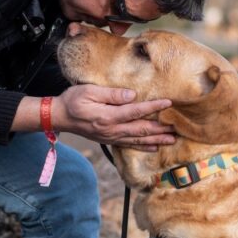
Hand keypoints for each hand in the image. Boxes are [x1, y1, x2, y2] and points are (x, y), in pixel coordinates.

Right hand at [53, 85, 174, 151]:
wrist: (59, 117)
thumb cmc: (73, 100)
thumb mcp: (89, 91)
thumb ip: (111, 94)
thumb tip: (132, 95)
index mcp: (108, 116)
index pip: (136, 111)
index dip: (153, 107)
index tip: (168, 103)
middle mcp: (112, 129)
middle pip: (141, 129)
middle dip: (161, 129)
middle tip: (178, 128)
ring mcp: (111, 136)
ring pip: (138, 139)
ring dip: (157, 140)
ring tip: (172, 140)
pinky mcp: (109, 139)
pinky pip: (130, 145)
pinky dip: (143, 147)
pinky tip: (154, 147)